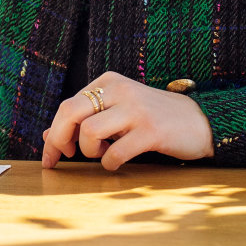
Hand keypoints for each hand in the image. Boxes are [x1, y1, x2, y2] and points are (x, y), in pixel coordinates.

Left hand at [41, 71, 214, 170]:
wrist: (199, 121)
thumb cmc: (151, 118)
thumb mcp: (116, 112)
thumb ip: (84, 120)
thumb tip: (47, 136)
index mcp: (109, 81)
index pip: (67, 105)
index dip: (53, 133)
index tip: (51, 155)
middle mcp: (120, 90)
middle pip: (70, 112)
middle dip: (59, 140)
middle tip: (67, 156)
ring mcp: (136, 109)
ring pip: (89, 132)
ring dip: (89, 151)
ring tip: (103, 153)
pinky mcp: (151, 131)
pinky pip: (115, 153)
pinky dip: (109, 164)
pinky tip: (117, 162)